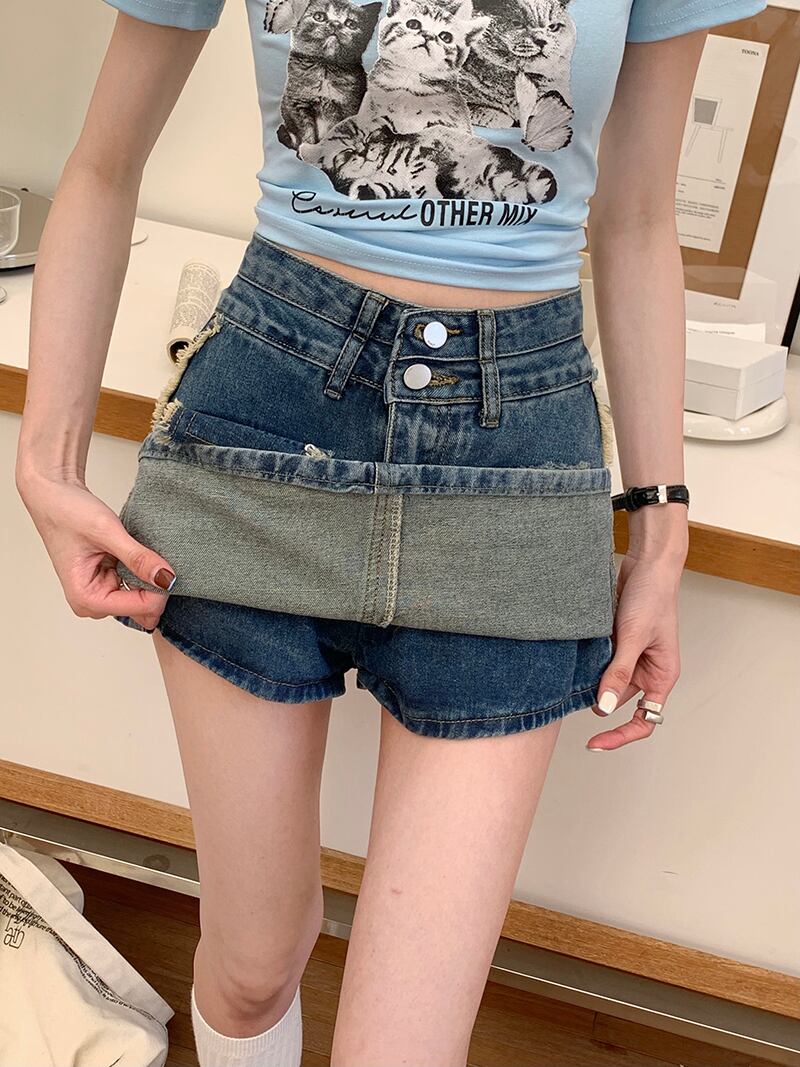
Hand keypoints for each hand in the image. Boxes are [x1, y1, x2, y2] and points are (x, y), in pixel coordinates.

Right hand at [17, 469, 175, 631]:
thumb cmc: (67, 512)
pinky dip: (145, 571)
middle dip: (156, 586)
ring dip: (150, 578)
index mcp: (86, 598)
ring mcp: (101, 593)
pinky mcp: (108, 582)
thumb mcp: (107, 532)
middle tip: (159, 557)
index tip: (170, 567)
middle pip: (142, 608)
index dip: (160, 590)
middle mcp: (92, 602)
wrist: (53, 495)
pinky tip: (142, 555)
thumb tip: (166, 578)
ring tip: (146, 552)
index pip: (139, 608)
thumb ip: (137, 558)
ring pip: (142, 597)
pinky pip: (137, 585)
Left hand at [586, 546, 684, 751]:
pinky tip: (576, 657)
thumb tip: (605, 708)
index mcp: (661, 676)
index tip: (595, 743)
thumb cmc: (652, 597)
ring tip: (574, 671)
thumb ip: (619, 673)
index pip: (643, 721)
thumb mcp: (633, 637)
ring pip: (604, 682)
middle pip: (618, 703)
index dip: (620, 736)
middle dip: (597, 701)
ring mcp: (629, 658)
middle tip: (571, 697)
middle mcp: (646, 672)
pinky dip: (587, 663)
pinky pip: (598, 663)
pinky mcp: (615, 644)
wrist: (646, 563)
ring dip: (590, 680)